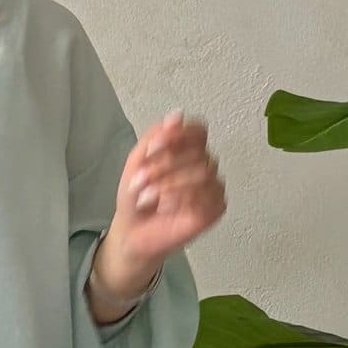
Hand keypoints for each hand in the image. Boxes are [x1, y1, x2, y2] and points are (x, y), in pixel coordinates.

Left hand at [89, 110, 225, 307]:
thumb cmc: (137, 195)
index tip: (151, 149)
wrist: (132, 232)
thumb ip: (154, 136)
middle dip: (164, 166)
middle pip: (198, 153)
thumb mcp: (137, 160)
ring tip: (147, 198)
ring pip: (203, 174)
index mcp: (190, 148)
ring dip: (170, 184)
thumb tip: (177, 115)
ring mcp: (213, 186)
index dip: (177, 136)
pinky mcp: (215, 209)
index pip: (198, 130)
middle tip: (140, 182)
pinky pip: (209, 198)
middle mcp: (205, 163)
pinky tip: (165, 207)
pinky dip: (183, 201)